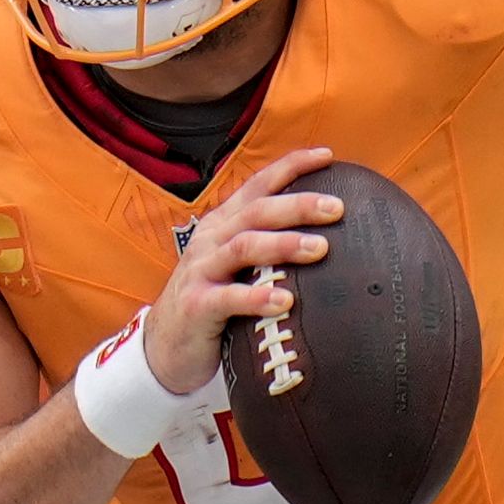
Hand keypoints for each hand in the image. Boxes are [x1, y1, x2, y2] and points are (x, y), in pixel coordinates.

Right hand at [140, 147, 341, 392]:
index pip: (258, 185)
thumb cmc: (215, 303)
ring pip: (244, 247)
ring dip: (284, 245)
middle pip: (257, 212)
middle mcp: (212, 240)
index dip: (291, 166)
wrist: (166, 346)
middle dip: (297, 206)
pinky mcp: (197, 306)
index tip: (327, 157)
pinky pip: (228, 298)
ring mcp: (201, 271)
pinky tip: (285, 301)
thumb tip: (329, 241)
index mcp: (225, 224)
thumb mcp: (238, 267)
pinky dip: (257, 297)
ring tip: (320, 249)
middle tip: (337, 208)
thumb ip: (270, 250)